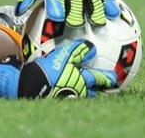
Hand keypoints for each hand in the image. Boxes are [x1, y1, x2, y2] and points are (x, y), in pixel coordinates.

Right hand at [0, 39, 117, 97]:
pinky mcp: (53, 97)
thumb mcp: (60, 57)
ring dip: (84, 90)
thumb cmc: (45, 71)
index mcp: (80, 80)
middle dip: (99, 89)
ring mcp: (65, 95)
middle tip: (106, 86)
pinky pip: (63, 90)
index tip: (117, 76)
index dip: (109, 77)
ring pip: (79, 93)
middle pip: (92, 91)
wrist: (26, 86)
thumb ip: (76, 51)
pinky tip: (59, 82)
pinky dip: (66, 87)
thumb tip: (91, 47)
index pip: (99, 79)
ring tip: (85, 87)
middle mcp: (76, 90)